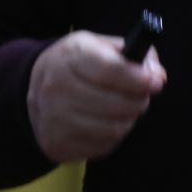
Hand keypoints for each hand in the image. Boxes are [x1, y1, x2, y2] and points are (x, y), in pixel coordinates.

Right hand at [27, 31, 166, 162]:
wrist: (33, 91)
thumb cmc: (77, 65)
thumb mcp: (100, 46)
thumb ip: (133, 55)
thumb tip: (157, 77)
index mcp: (71, 55)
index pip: (109, 70)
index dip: (137, 78)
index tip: (155, 83)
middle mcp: (57, 86)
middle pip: (115, 103)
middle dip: (139, 101)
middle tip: (142, 97)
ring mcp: (54, 118)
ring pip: (113, 128)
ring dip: (128, 119)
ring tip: (125, 109)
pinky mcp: (57, 144)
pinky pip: (103, 145)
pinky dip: (113, 135)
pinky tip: (106, 122)